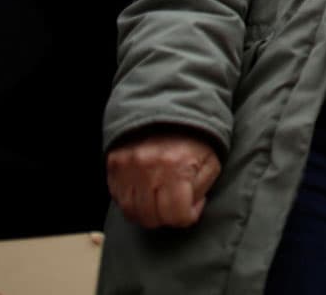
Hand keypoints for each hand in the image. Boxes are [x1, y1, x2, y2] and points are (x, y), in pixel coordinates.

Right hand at [108, 130, 222, 228]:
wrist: (170, 107)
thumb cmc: (195, 137)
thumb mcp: (211, 161)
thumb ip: (201, 189)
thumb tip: (188, 210)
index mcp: (177, 166)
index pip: (176, 215)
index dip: (187, 217)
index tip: (191, 209)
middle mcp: (149, 168)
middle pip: (152, 217)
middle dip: (167, 218)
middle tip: (175, 208)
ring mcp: (128, 166)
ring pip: (132, 211)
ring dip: (147, 214)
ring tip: (160, 203)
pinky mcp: (114, 164)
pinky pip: (118, 198)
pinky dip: (132, 203)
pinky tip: (146, 194)